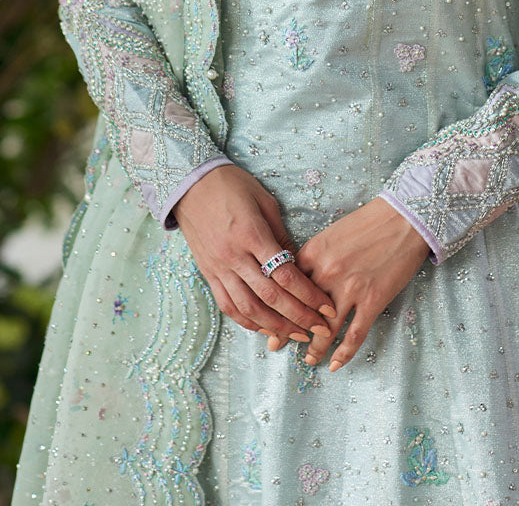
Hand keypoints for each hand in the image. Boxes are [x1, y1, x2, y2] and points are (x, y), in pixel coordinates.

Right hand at [174, 165, 336, 344]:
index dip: (310, 295)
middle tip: (320, 329)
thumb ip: (280, 234)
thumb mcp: (264, 201)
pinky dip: (247, 321)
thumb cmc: (232, 185)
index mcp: (252, 235)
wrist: (190, 183)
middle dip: (299, 317)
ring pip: (249, 308)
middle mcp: (234, 256)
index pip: (286, 275)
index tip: (328, 307)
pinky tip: (264, 328)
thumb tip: (297, 263)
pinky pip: (227, 305)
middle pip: (270, 297)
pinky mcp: (208, 273)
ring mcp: (218, 267)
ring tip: (296, 335)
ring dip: (275, 326)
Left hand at [288, 197, 429, 371]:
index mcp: (314, 252)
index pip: (287, 286)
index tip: (270, 317)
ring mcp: (350, 289)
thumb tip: (303, 281)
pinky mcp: (373, 300)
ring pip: (326, 329)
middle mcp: (327, 273)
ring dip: (315, 348)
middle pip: (301, 311)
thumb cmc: (369, 221)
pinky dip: (344, 354)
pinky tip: (335, 365)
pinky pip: (355, 335)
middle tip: (278, 344)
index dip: (278, 305)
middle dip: (289, 331)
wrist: (405, 218)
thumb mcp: (332, 233)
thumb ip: (316, 257)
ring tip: (308, 359)